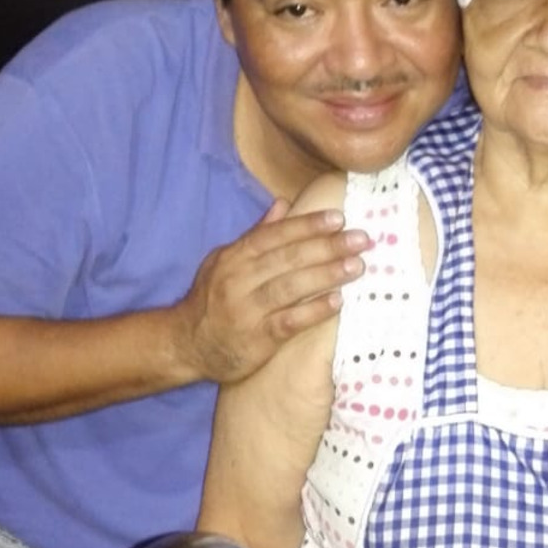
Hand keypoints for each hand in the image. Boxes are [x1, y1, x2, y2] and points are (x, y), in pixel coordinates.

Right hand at [173, 199, 370, 385]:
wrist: (186, 344)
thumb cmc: (213, 298)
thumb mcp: (226, 261)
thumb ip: (257, 234)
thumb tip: (283, 203)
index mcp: (235, 257)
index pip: (275, 235)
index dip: (307, 225)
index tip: (338, 218)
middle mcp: (239, 279)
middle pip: (288, 258)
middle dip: (327, 246)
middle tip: (361, 239)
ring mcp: (247, 309)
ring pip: (291, 287)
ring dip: (327, 275)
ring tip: (357, 266)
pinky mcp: (256, 338)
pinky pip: (288, 322)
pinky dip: (313, 311)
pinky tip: (337, 302)